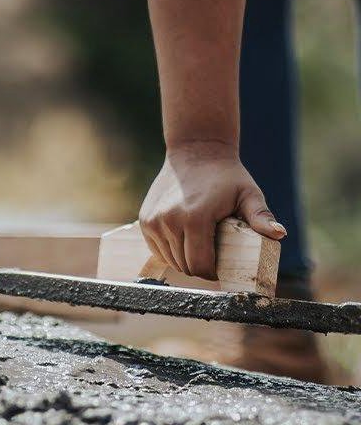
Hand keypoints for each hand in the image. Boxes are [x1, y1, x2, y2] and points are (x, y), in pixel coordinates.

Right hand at [139, 141, 285, 279]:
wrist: (195, 151)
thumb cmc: (226, 176)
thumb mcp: (248, 194)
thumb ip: (261, 217)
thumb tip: (279, 234)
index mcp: (195, 219)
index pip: (200, 265)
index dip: (212, 273)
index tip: (220, 269)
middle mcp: (169, 221)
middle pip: (185, 265)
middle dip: (199, 268)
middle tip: (212, 259)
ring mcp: (154, 222)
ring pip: (170, 260)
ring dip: (184, 260)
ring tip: (198, 248)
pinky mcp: (146, 221)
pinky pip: (158, 249)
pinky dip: (170, 251)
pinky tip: (183, 240)